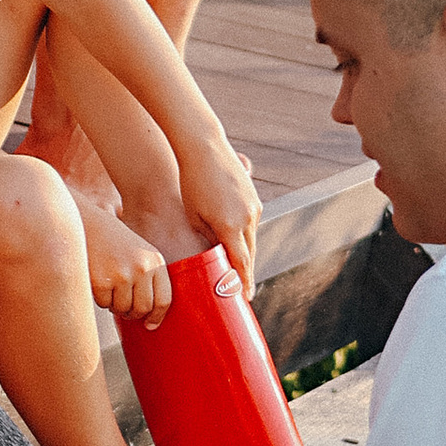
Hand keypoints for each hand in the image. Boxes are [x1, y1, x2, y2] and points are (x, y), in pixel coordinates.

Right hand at [69, 185, 171, 325]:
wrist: (86, 222)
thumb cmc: (113, 240)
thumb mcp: (140, 252)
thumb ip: (149, 279)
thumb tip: (151, 319)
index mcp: (155, 261)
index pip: (164, 299)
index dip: (157, 316)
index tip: (150, 324)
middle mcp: (142, 268)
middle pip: (142, 309)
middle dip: (132, 313)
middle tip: (123, 307)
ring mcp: (122, 275)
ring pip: (122, 309)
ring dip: (115, 305)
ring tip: (110, 288)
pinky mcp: (102, 281)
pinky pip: (104, 304)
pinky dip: (100, 298)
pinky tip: (98, 281)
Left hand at [179, 137, 259, 293]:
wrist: (204, 146)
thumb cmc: (191, 181)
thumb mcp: (194, 215)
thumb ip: (208, 237)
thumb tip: (215, 254)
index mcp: (230, 227)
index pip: (241, 264)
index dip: (243, 283)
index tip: (245, 298)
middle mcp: (248, 218)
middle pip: (250, 254)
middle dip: (245, 271)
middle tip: (241, 291)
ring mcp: (254, 206)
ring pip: (251, 238)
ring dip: (244, 251)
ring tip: (236, 267)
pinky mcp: (254, 197)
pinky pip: (251, 223)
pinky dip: (243, 234)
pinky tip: (234, 239)